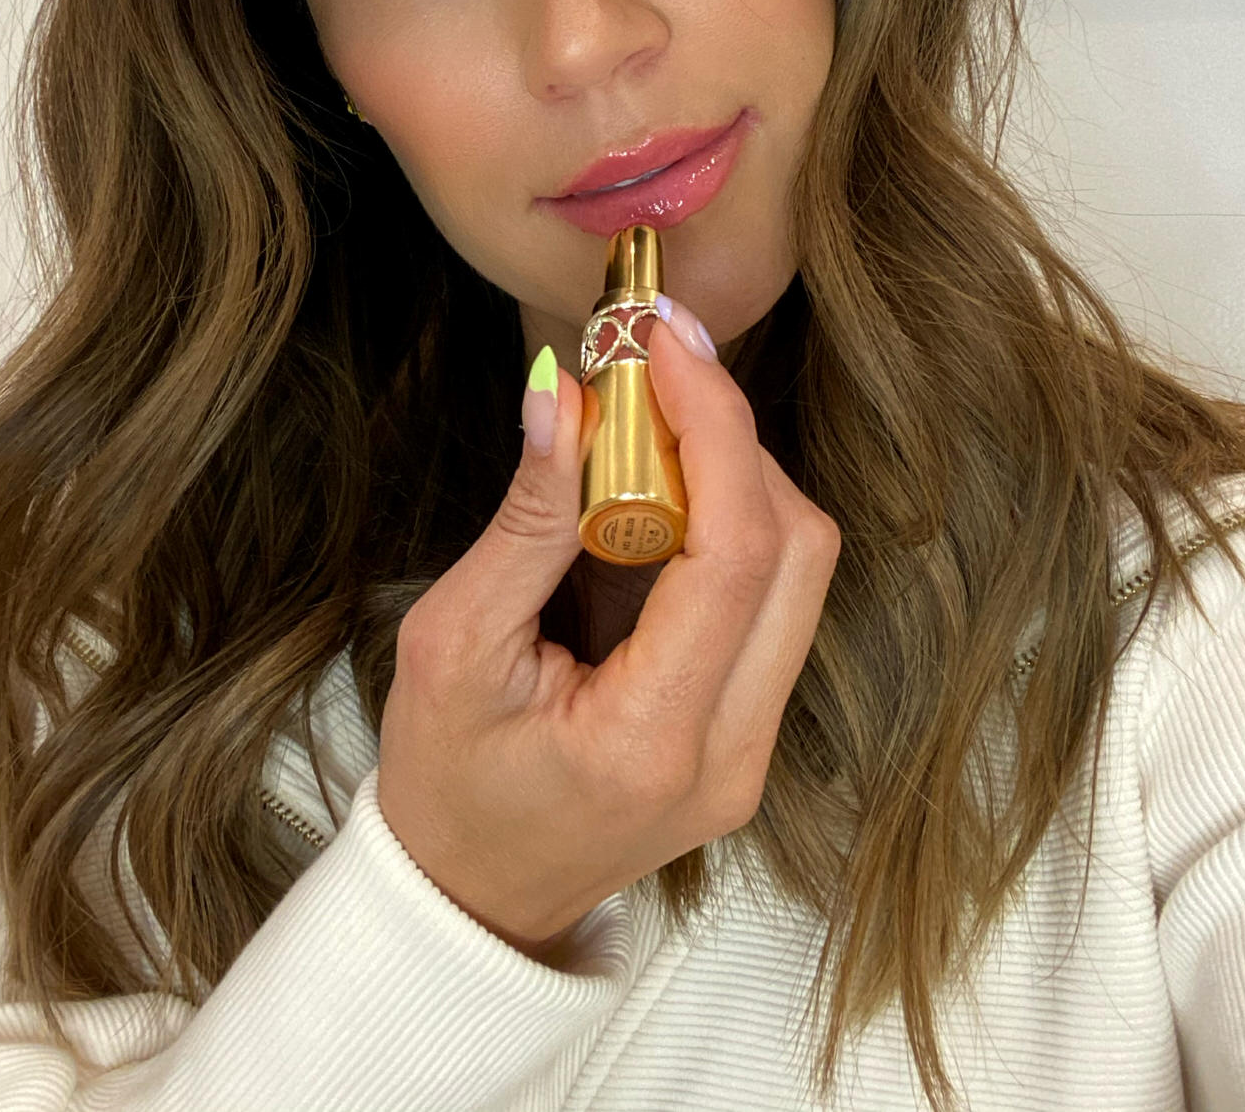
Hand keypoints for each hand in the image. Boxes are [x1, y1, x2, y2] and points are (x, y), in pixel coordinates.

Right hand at [375, 300, 841, 958]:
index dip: (714, 425)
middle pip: (799, 552)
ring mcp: (754, 749)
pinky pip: (772, 600)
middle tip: (653, 378)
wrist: (470, 899)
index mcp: (654, 738)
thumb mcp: (451, 646)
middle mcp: (733, 751)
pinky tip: (655, 501)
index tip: (663, 345)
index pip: (737, 552)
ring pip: (800, 571)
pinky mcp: (750, 733)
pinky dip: (728, 526)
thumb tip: (564, 395)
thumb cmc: (444, 783)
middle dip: (735, 440)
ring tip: (644, 434)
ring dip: (735, 478)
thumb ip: (524, 523)